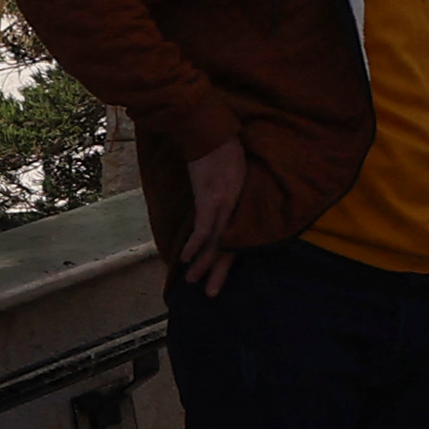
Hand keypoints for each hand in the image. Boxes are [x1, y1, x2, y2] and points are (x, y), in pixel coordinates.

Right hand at [177, 138, 246, 295]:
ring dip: (205, 264)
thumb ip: (227, 198)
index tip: (220, 278)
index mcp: (240, 208)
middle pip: (228, 248)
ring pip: (216, 243)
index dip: (228, 261)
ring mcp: (223, 206)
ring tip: (197, 283)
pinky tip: (188, 259)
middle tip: (212, 294)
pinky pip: (204, 227)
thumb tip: (219, 209)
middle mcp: (234, 211)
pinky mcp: (212, 199)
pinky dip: (196, 244)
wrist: (214, 134)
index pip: (236, 241)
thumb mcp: (233, 179)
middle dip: (219, 272)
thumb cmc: (225, 153)